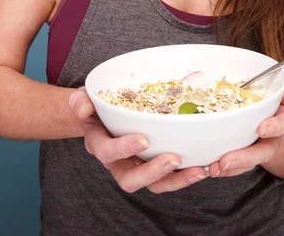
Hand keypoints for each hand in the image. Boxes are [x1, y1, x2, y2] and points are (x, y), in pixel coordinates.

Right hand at [68, 87, 206, 192]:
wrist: (99, 116)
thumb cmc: (93, 107)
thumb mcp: (82, 99)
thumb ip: (80, 101)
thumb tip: (83, 107)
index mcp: (100, 145)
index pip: (107, 152)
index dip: (123, 149)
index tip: (142, 139)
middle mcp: (118, 162)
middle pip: (132, 180)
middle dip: (153, 171)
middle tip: (174, 158)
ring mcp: (137, 166)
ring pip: (154, 184)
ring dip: (177, 180)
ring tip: (198, 170)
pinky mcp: (154, 164)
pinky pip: (169, 176)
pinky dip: (185, 174)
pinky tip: (204, 165)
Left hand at [207, 77, 283, 177]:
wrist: (263, 112)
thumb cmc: (270, 96)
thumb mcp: (279, 87)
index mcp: (282, 119)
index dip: (274, 127)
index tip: (261, 129)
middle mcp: (272, 138)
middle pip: (263, 152)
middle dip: (245, 158)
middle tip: (226, 161)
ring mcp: (256, 148)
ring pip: (247, 162)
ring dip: (230, 167)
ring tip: (213, 169)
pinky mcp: (242, 153)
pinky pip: (233, 165)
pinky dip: (221, 167)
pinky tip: (207, 168)